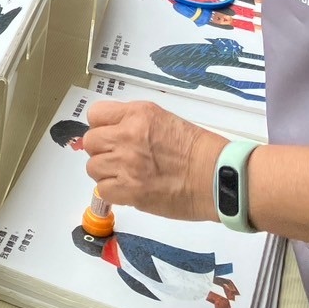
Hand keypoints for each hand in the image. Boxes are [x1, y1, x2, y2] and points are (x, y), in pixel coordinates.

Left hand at [83, 100, 226, 220]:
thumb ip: (134, 123)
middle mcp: (127, 136)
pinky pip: (103, 191)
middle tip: (118, 158)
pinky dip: (113, 192)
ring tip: (125, 176)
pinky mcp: (131, 191)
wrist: (218, 177)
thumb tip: (111, 134)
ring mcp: (127, 164)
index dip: (101, 127)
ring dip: (106, 173)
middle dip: (101, 151)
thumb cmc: (197, 148)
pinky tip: (129, 190)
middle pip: (90, 142)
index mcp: (138, 114)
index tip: (111, 136)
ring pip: (93, 168)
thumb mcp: (163, 119)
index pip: (95, 115)